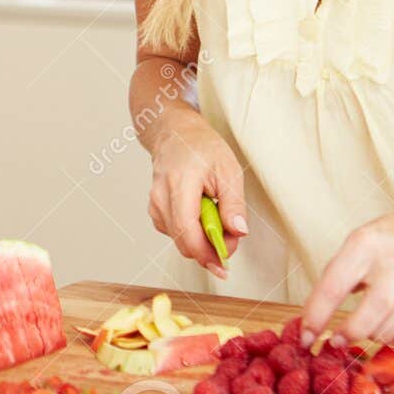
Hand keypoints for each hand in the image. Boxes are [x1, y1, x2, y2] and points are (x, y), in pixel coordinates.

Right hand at [146, 109, 248, 278]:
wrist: (176, 133)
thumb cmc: (201, 147)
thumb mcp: (229, 170)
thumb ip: (233, 204)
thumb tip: (238, 232)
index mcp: (179, 185)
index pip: (188, 233)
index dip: (208, 253)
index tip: (226, 260)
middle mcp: (161, 198)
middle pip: (184, 243)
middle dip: (210, 249)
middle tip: (230, 235)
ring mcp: (155, 205)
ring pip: (180, 241)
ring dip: (202, 239)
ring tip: (215, 214)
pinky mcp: (155, 210)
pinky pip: (175, 233)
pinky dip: (192, 232)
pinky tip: (201, 214)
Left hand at [300, 216, 393, 345]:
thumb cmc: (385, 242)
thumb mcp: (355, 245)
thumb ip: (337, 276)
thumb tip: (312, 317)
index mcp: (363, 246)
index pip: (334, 285)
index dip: (317, 316)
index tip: (305, 337)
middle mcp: (392, 261)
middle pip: (376, 305)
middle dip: (353, 331)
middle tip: (337, 342)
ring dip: (379, 335)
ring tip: (364, 334)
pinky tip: (391, 333)